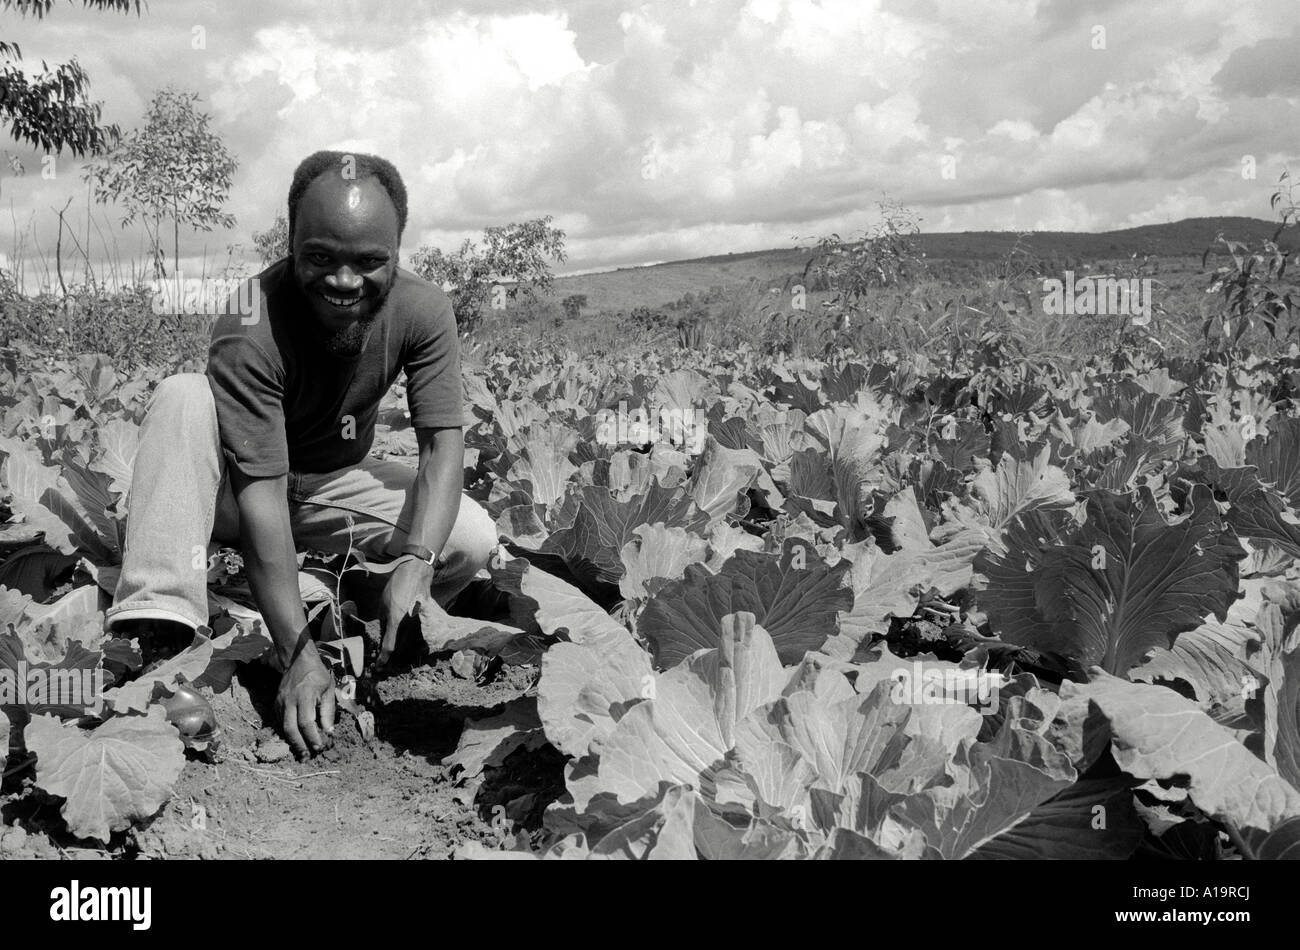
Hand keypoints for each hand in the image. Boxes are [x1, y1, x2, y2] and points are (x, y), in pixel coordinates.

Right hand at [275, 640, 335, 757]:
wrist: (297, 660)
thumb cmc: (317, 674)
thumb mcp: (328, 689)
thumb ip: (328, 711)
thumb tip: (328, 732)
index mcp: (305, 696)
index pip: (306, 722)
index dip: (312, 737)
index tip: (320, 747)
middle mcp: (289, 700)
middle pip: (290, 729)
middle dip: (299, 745)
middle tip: (308, 756)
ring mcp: (280, 702)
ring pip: (283, 727)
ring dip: (293, 741)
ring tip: (303, 751)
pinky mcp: (275, 703)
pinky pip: (280, 722)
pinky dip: (287, 732)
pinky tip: (295, 738)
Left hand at [378, 556, 434, 668]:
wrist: (417, 573)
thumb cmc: (397, 585)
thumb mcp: (383, 603)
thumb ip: (383, 620)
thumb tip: (382, 634)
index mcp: (396, 620)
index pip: (389, 646)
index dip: (383, 658)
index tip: (378, 666)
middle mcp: (409, 624)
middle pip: (402, 650)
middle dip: (392, 659)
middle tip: (384, 662)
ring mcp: (420, 622)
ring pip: (412, 646)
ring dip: (403, 655)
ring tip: (396, 657)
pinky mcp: (426, 620)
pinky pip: (420, 638)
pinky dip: (414, 646)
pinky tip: (408, 647)